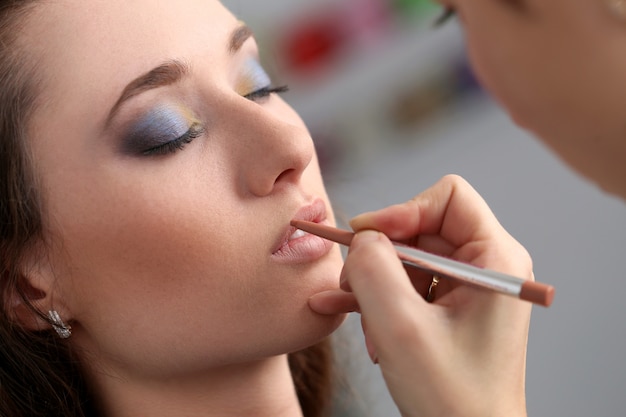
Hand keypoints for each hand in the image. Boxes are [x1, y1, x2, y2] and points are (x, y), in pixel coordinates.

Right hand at [311, 175, 530, 416]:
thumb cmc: (451, 397)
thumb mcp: (401, 328)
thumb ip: (373, 269)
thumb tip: (362, 238)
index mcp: (496, 259)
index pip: (448, 197)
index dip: (402, 210)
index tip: (366, 239)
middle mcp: (487, 265)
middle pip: (420, 228)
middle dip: (381, 257)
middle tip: (352, 288)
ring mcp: (468, 287)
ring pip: (406, 258)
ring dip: (375, 285)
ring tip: (360, 321)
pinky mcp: (450, 307)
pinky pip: (407, 284)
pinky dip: (377, 296)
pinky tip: (343, 310)